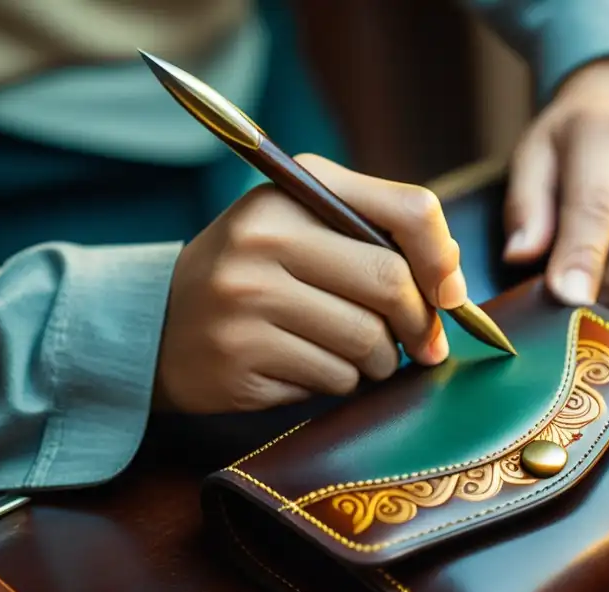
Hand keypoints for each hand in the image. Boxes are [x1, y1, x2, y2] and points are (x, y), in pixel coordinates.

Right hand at [153, 154, 466, 412]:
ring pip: (367, 343)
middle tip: (422, 344)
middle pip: (392, 286)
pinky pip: (333, 381)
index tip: (452, 297)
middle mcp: (265, 238)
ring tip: (353, 356)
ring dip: (378, 362)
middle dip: (419, 325)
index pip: (407, 210)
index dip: (444, 259)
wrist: (156, 326)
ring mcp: (247, 299)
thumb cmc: (255, 277)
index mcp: (292, 191)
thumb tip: (452, 284)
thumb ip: (378, 239)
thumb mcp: (303, 232)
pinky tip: (306, 368)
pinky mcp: (241, 357)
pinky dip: (337, 383)